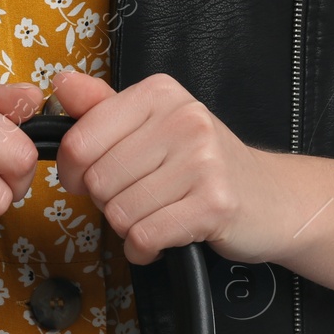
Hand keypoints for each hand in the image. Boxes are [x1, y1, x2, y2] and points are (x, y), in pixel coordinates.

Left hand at [48, 69, 289, 265]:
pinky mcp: (213, 204)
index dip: (74, 173)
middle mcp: (183, 119)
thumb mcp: (155, 126)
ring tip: (158, 216)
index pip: (80, 140)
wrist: (272, 198)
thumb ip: (104, 108)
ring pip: (120, 213)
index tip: (91, 179)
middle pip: (98, 182)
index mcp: (160, 95)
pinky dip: (144, 249)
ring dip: (129, 228)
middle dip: (109, 203)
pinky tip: (162, 238)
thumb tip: (62, 84)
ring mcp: (202, 161)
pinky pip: (145, 236)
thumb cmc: (206, 166)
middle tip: (140, 199)